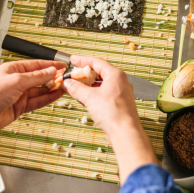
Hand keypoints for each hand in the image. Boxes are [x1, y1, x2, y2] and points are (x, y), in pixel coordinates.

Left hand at [0, 60, 66, 135]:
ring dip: (52, 88)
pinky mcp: (20, 107)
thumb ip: (36, 77)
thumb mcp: (16, 81)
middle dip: (53, 77)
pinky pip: (37, 101)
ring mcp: (19, 94)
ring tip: (65, 86)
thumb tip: (50, 71)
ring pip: (39, 90)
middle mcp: (16, 81)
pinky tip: (56, 95)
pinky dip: (47, 98)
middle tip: (66, 77)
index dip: (50, 65)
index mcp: (13, 69)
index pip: (36, 65)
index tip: (63, 66)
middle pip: (39, 77)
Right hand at [63, 56, 156, 181]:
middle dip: (84, 74)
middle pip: (100, 72)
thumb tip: (68, 83)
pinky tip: (86, 98)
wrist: (125, 132)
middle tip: (72, 74)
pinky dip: (94, 93)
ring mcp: (121, 92)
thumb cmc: (113, 113)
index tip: (73, 60)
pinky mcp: (120, 102)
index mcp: (115, 75)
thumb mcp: (89, 98)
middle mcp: (120, 81)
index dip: (82, 60)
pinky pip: (105, 92)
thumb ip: (77, 88)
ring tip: (76, 87)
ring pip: (102, 83)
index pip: (97, 62)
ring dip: (89, 84)